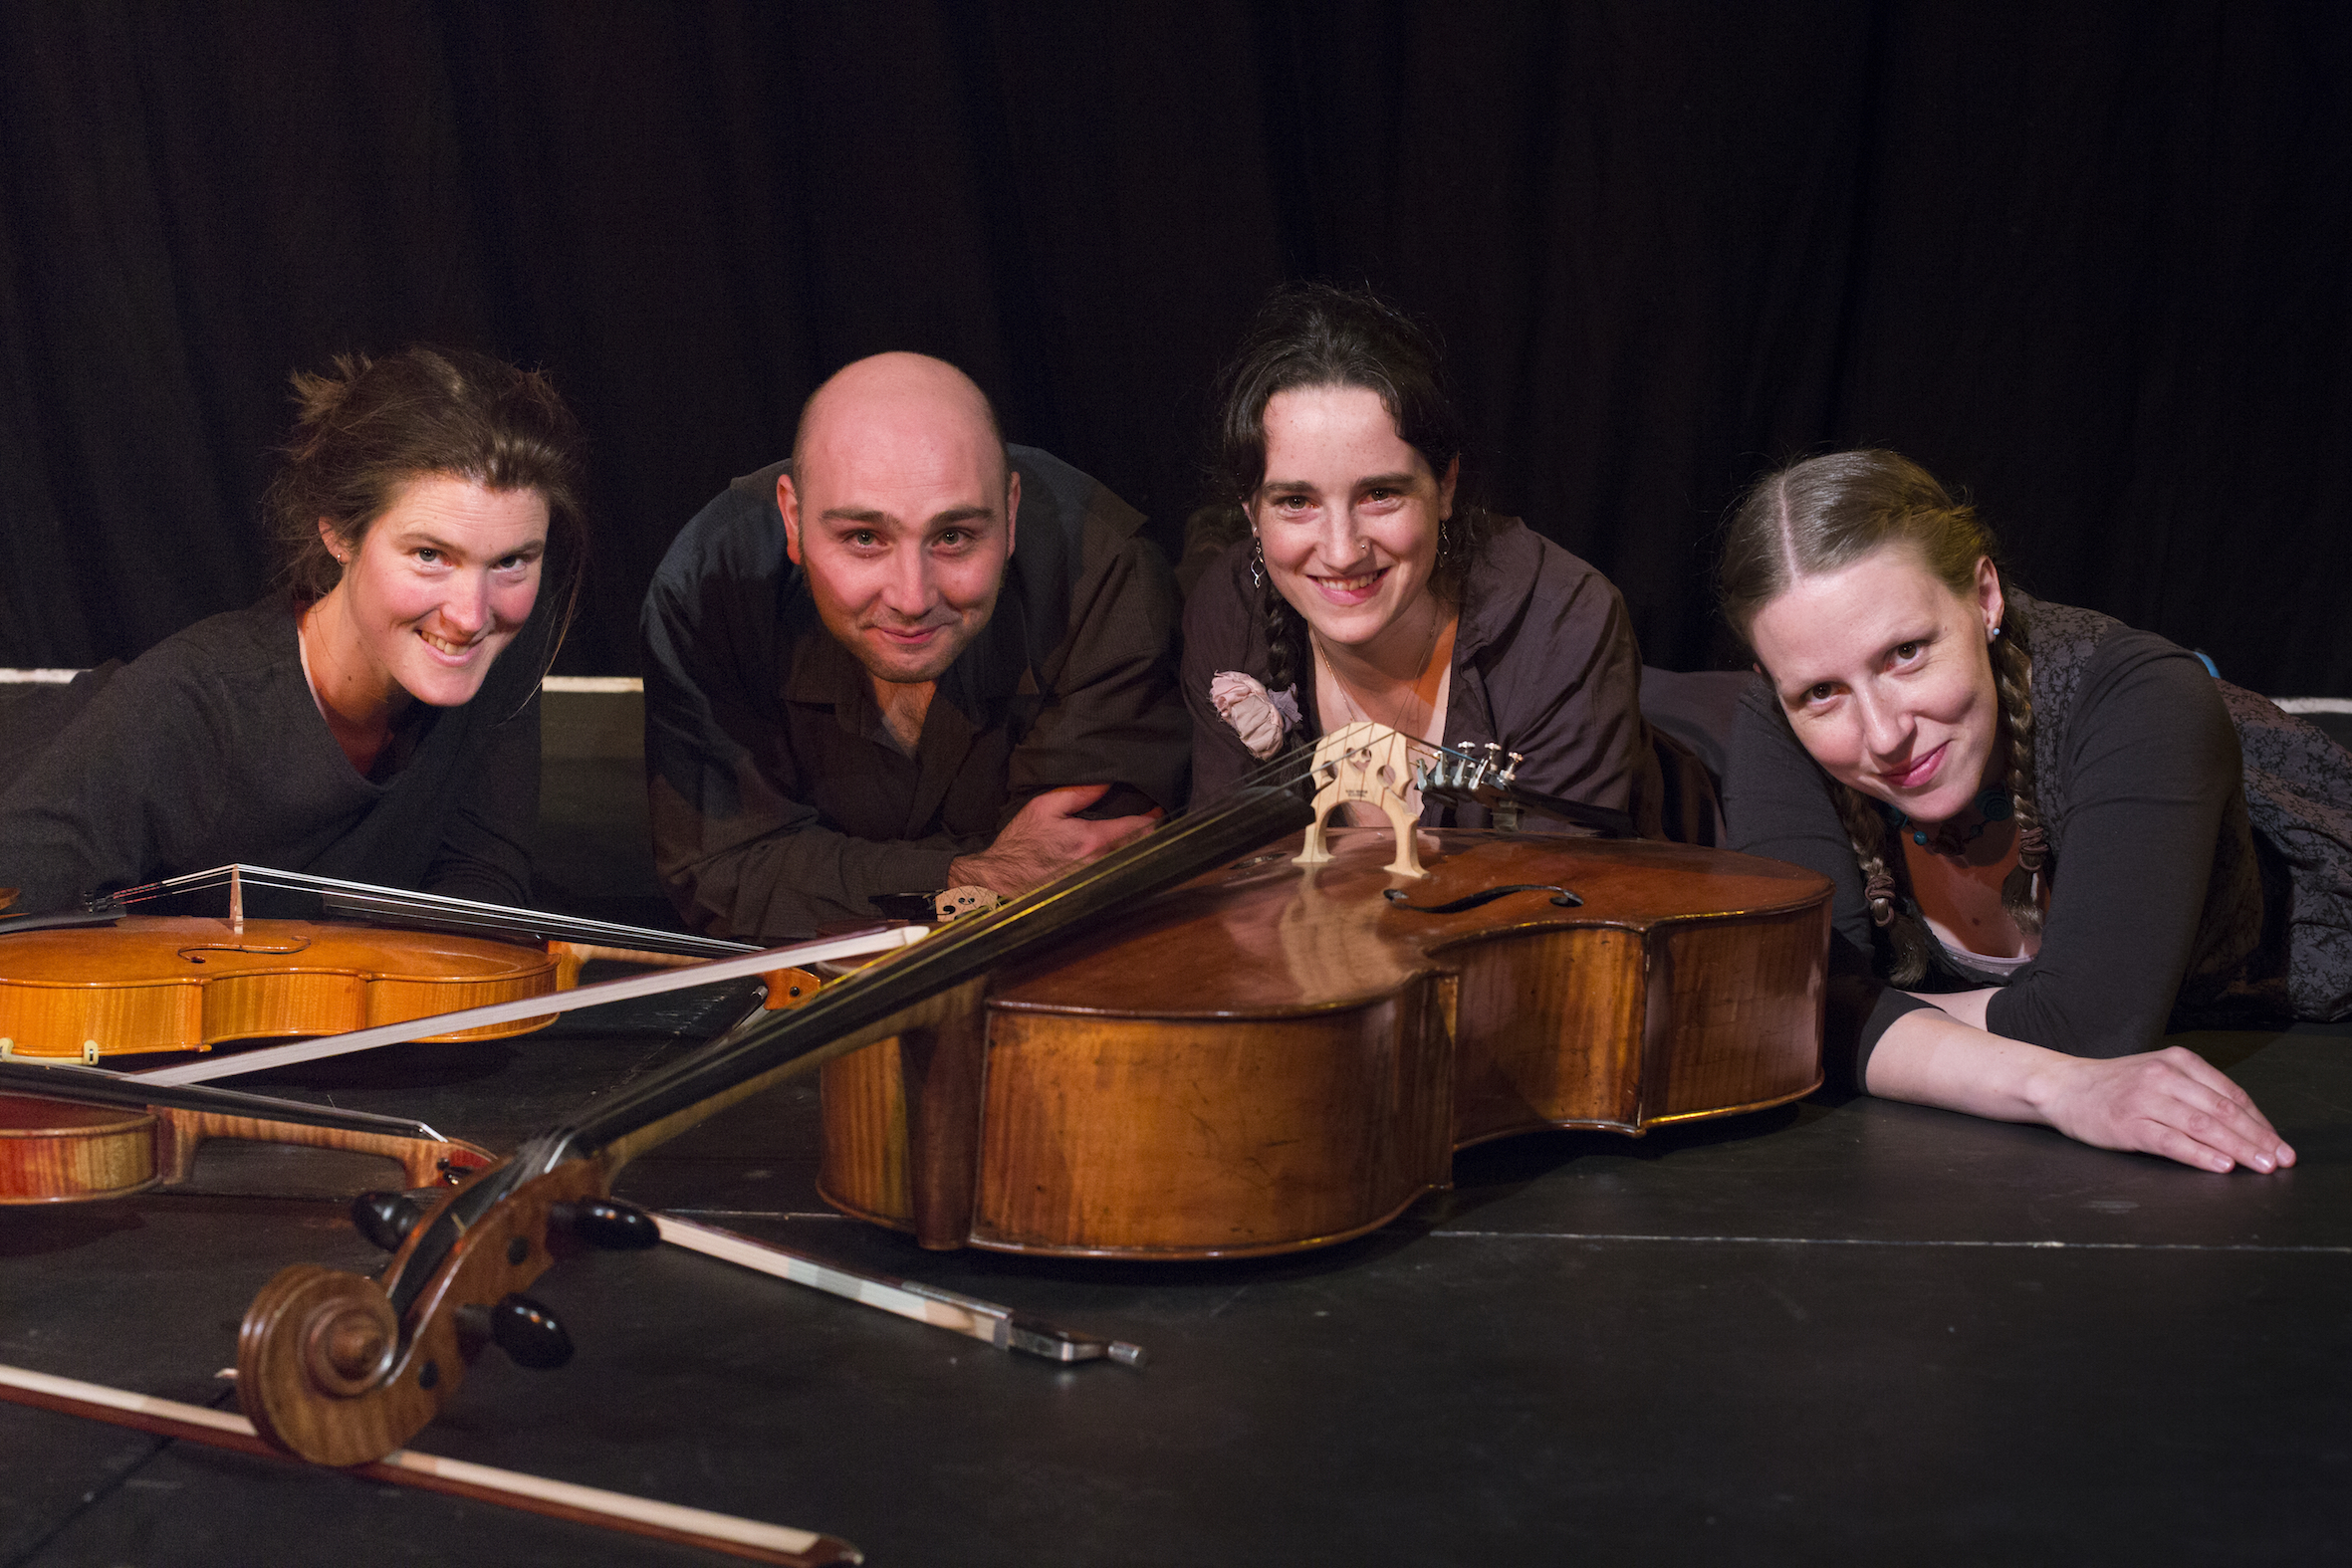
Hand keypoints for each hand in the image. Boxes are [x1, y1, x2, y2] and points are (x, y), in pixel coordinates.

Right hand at [948, 783, 1162, 899]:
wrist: (999, 880)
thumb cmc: (1020, 843)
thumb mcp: (1044, 806)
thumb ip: (1079, 792)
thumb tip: (1107, 781)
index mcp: (1090, 839)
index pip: (1137, 828)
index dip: (1152, 818)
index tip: (1157, 810)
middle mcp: (1098, 864)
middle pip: (1140, 850)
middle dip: (1149, 836)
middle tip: (1152, 824)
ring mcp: (1096, 884)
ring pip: (1130, 867)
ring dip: (1138, 853)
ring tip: (1140, 841)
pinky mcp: (1089, 897)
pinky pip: (1116, 881)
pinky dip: (1123, 870)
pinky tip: (1122, 862)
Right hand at [2027, 1046, 2296, 1173]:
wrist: (2062, 1087)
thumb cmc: (2115, 1086)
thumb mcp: (2159, 1074)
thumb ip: (2196, 1092)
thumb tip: (2244, 1125)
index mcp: (2178, 1061)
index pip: (2231, 1094)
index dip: (2260, 1122)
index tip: (2280, 1145)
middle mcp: (2164, 1076)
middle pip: (2222, 1110)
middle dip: (2257, 1138)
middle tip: (2280, 1160)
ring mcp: (2145, 1099)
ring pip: (2203, 1126)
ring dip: (2237, 1148)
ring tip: (2260, 1166)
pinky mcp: (2128, 1124)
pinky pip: (2172, 1141)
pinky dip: (2200, 1154)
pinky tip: (2221, 1165)